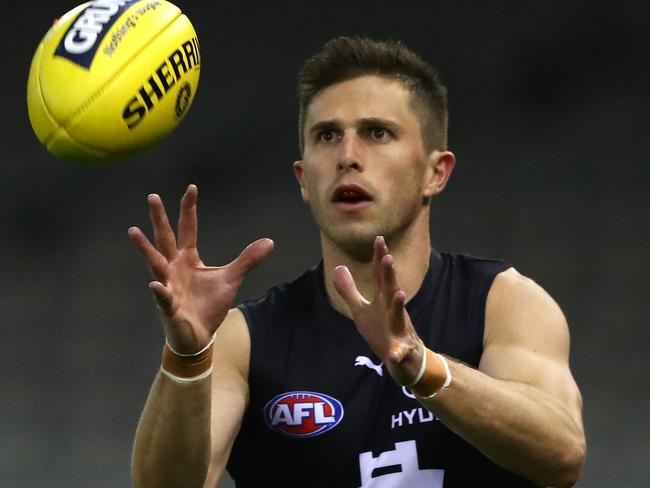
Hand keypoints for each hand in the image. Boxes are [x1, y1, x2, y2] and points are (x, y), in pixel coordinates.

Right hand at [128, 184, 273, 353]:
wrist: (200, 335)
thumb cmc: (209, 305)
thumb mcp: (231, 278)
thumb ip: (247, 259)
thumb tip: (269, 241)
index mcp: (188, 259)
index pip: (188, 229)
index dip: (189, 209)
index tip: (191, 188)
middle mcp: (175, 268)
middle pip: (166, 239)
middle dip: (160, 219)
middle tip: (153, 196)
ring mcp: (169, 286)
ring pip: (155, 263)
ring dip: (145, 248)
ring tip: (134, 231)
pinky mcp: (169, 307)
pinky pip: (163, 297)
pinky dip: (160, 291)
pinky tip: (155, 283)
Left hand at [333, 236, 423, 385]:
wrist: (403, 359)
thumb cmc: (381, 330)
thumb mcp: (361, 310)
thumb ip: (349, 290)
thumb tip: (338, 267)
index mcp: (383, 300)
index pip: (380, 276)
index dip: (379, 258)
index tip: (379, 239)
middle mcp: (392, 310)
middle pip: (391, 289)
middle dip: (390, 274)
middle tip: (388, 257)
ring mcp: (399, 329)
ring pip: (400, 316)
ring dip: (399, 305)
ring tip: (400, 293)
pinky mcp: (402, 349)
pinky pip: (400, 351)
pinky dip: (397, 352)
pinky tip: (393, 354)